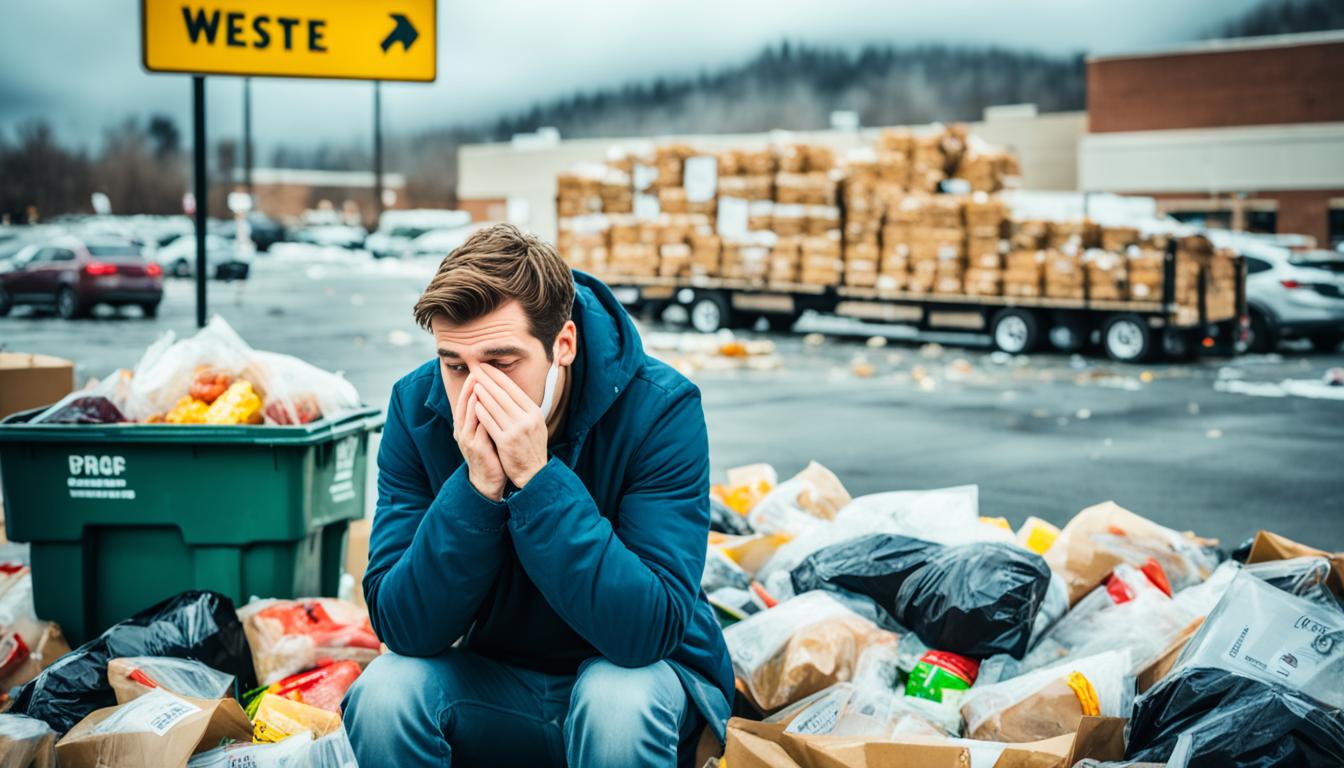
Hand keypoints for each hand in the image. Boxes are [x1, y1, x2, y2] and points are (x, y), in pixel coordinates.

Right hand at [451, 373, 505, 500]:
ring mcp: (467, 439)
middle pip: (464, 404)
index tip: (479, 370)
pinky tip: (488, 407)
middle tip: (477, 371)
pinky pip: (479, 429)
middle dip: (470, 386)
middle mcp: (462, 430)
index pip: (466, 400)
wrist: (488, 479)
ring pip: (469, 414)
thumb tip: (493, 395)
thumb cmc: (490, 453)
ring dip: (474, 399)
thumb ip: (486, 415)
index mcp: (464, 425)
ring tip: (480, 384)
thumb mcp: (485, 431)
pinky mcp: (476, 448)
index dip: (471, 384)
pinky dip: (482, 417)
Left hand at [472, 364, 549, 487]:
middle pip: (503, 394)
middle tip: (476, 368)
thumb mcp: (534, 424)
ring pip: (495, 407)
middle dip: (487, 380)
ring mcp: (516, 430)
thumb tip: (507, 389)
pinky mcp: (506, 442)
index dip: (498, 376)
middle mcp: (527, 419)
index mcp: (534, 412)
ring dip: (482, 393)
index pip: (513, 389)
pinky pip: (490, 423)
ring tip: (473, 383)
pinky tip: (474, 404)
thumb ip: (522, 408)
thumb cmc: (531, 446)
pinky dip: (481, 412)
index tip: (487, 367)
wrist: (534, 472)